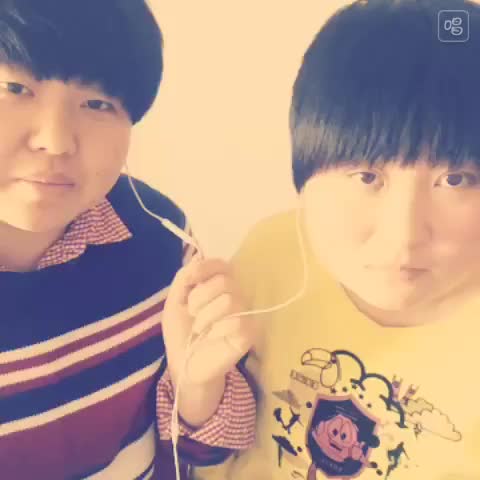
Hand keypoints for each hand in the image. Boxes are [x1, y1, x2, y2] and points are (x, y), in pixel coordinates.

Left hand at [162, 256, 256, 386]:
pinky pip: (238, 322)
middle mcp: (235, 295)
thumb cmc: (181, 332)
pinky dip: (218, 329)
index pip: (221, 264)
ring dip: (206, 316)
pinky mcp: (250, 333)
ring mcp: (245, 314)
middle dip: (200, 296)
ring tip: (200, 329)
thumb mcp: (175, 301)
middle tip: (193, 312)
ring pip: (230, 300)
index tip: (190, 280)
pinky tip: (213, 338)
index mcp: (218, 284)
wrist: (184, 363)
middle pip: (225, 280)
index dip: (205, 268)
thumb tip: (197, 256)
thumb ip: (184, 277)